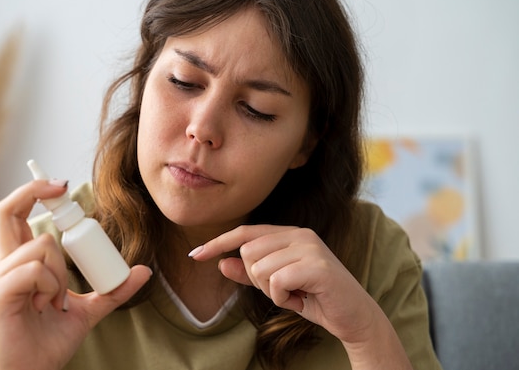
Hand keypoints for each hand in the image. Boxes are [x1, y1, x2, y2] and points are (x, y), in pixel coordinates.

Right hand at [0, 179, 151, 369]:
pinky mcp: (0, 294)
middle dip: (34, 190)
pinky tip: (48, 306)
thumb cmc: (52, 340)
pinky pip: (34, 271)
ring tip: (57, 300)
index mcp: (22, 262)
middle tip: (61, 186)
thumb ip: (112, 290)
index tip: (61, 184)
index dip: (33, 193)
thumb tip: (142, 271)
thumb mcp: (89, 310)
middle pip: (7, 210)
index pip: (17, 215)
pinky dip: (51, 286)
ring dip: (60, 272)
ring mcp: (1, 278)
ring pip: (41, 246)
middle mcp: (7, 264)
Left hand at [189, 225, 411, 369]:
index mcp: (289, 233)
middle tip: (281, 290)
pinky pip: (277, 281)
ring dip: (271, 291)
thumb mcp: (277, 285)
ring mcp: (309, 247)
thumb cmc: (315, 298)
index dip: (218, 243)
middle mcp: (299, 234)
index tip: (195, 255)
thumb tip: (221, 263)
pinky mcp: (316, 265)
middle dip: (256, 279)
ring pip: (260, 267)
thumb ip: (250, 273)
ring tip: (294, 294)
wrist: (354, 317)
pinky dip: (282, 298)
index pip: (245, 233)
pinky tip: (300, 300)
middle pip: (248, 252)